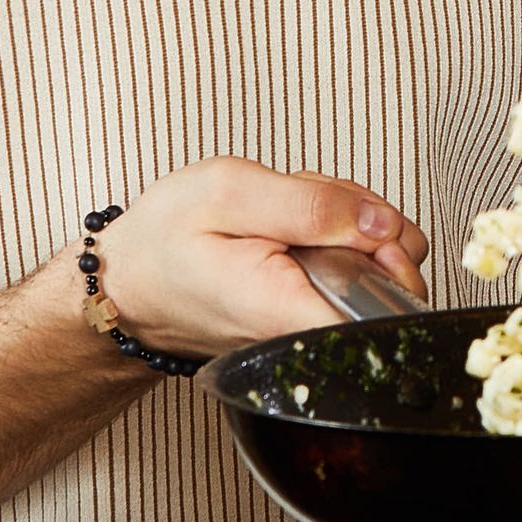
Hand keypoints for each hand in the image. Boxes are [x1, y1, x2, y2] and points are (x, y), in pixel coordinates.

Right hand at [86, 158, 428, 359]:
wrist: (127, 282)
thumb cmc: (164, 241)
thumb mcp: (228, 193)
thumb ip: (311, 204)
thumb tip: (380, 222)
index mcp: (291, 307)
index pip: (388, 311)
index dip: (394, 257)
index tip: (361, 224)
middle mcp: (307, 329)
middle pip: (394, 280)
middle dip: (370, 223)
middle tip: (314, 204)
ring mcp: (311, 324)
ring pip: (374, 268)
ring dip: (348, 225)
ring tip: (292, 214)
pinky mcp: (309, 313)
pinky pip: (348, 271)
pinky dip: (331, 238)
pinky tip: (294, 228)